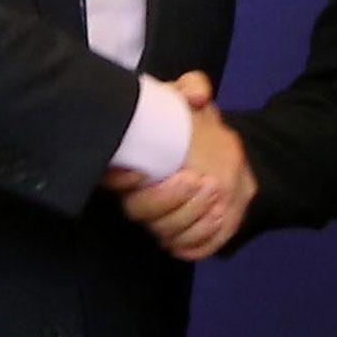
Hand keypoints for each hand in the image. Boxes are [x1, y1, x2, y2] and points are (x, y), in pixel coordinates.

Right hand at [108, 71, 254, 258]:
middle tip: (197, 179)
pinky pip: (185, 248)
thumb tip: (196, 94)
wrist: (226, 155)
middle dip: (167, 199)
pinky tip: (217, 217)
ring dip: (190, 217)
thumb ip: (192, 88)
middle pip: (140, 211)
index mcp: (132, 166)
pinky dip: (200, 238)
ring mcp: (162, 220)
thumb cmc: (196, 126)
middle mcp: (141, 197)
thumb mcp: (192, 99)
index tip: (139, 171)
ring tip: (214, 191)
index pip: (111, 179)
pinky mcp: (184, 236)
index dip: (120, 179)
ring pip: (164, 232)